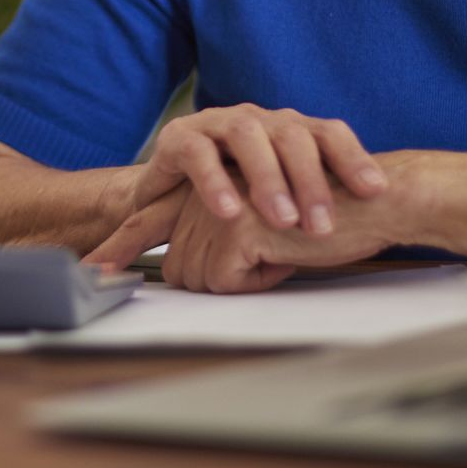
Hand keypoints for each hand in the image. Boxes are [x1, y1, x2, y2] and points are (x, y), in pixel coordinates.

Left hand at [87, 171, 402, 292]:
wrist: (376, 200)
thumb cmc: (331, 216)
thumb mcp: (266, 230)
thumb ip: (225, 237)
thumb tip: (192, 271)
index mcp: (208, 186)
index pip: (149, 218)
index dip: (119, 245)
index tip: (90, 271)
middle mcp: (203, 189)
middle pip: (179, 269)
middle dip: (223, 281)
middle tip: (275, 254)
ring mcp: (213, 203)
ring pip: (198, 278)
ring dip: (247, 279)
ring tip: (283, 247)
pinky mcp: (232, 222)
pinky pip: (225, 281)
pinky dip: (262, 279)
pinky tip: (290, 249)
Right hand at [127, 105, 386, 236]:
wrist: (168, 193)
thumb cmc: (235, 196)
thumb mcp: (281, 198)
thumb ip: (317, 205)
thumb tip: (373, 231)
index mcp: (288, 129)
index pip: (328, 133)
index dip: (353, 158)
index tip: (375, 192)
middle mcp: (257, 119)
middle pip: (293, 135)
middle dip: (311, 180)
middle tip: (322, 226)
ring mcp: (218, 123)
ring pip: (248, 135)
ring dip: (268, 178)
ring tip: (283, 220)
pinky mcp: (179, 137)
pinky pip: (199, 153)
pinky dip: (215, 182)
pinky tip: (231, 212)